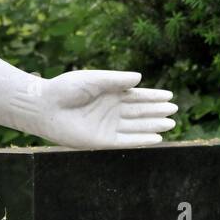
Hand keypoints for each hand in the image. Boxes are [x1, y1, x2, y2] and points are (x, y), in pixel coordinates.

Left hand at [34, 70, 175, 148]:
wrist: (45, 107)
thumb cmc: (66, 89)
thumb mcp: (93, 80)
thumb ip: (116, 80)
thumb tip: (139, 78)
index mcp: (109, 93)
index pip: (136, 95)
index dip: (153, 96)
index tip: (169, 96)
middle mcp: (111, 110)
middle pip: (139, 111)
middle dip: (156, 111)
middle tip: (174, 110)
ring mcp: (107, 125)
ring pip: (136, 126)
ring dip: (153, 126)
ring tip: (170, 123)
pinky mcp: (102, 140)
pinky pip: (126, 141)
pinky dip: (141, 140)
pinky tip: (156, 139)